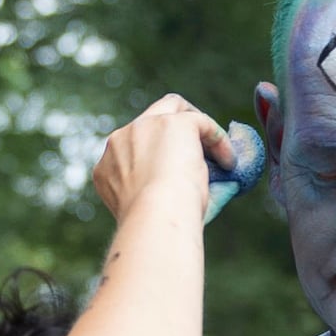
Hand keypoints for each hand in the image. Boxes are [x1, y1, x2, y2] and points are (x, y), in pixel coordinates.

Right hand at [91, 94, 234, 219]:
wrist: (155, 219)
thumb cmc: (157, 227)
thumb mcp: (154, 209)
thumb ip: (175, 193)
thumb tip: (227, 187)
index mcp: (107, 167)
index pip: (129, 148)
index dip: (154, 154)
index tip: (174, 171)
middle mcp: (120, 141)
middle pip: (149, 119)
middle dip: (173, 130)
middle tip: (199, 149)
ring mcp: (145, 126)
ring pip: (174, 109)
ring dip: (196, 131)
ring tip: (218, 156)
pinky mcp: (174, 123)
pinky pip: (202, 123)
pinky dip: (218, 140)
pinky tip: (229, 162)